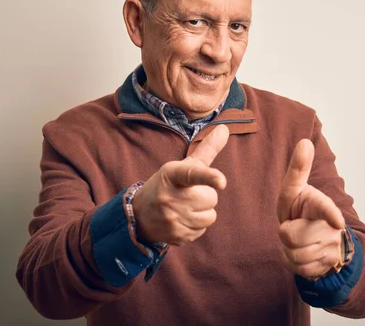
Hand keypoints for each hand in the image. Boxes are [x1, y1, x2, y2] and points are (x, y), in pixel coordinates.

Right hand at [132, 125, 229, 245]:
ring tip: (185, 208)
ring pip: (209, 217)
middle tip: (188, 195)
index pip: (193, 174)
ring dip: (202, 213)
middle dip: (205, 197)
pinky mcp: (176, 236)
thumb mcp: (183, 166)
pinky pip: (202, 231)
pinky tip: (182, 220)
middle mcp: (170, 197)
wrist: (140, 214)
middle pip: (211, 199)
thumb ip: (207, 148)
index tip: (222, 181)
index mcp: (173, 174)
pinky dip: (195, 226)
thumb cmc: (168, 184)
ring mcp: (172, 218)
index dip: (209, 177)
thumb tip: (225, 128)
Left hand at [277, 139, 345, 278]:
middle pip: (291, 236)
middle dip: (286, 233)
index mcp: (322, 204)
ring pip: (295, 254)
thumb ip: (298, 169)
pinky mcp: (328, 264)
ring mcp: (332, 247)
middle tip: (294, 226)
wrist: (314, 239)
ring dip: (289, 250)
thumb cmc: (300, 209)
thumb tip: (305, 141)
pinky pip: (299, 268)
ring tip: (298, 239)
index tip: (336, 221)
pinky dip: (294, 262)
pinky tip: (302, 253)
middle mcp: (332, 226)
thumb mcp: (293, 190)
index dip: (330, 214)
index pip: (326, 209)